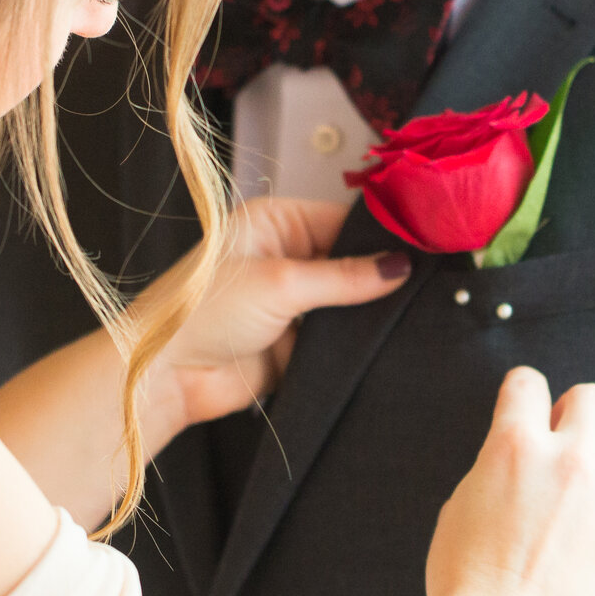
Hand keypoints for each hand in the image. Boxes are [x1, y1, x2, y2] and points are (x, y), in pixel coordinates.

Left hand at [134, 196, 411, 428]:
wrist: (166, 376)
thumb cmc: (201, 312)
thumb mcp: (281, 284)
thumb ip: (344, 276)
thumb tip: (398, 265)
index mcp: (274, 222)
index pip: (343, 219)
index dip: (382, 236)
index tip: (426, 249)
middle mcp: (283, 256)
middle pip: (349, 261)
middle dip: (379, 277)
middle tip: (428, 286)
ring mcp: (289, 301)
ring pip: (346, 303)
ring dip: (366, 314)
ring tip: (413, 317)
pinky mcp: (294, 341)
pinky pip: (336, 339)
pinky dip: (353, 344)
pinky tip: (384, 346)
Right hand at [425, 367, 594, 595]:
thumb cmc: (467, 577)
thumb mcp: (463, 504)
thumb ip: (498, 467)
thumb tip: (523, 457)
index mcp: (513, 445)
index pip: (528, 383)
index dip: (524, 394)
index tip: (527, 411)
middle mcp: (565, 460)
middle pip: (594, 400)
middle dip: (577, 414)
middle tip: (563, 444)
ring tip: (574, 509)